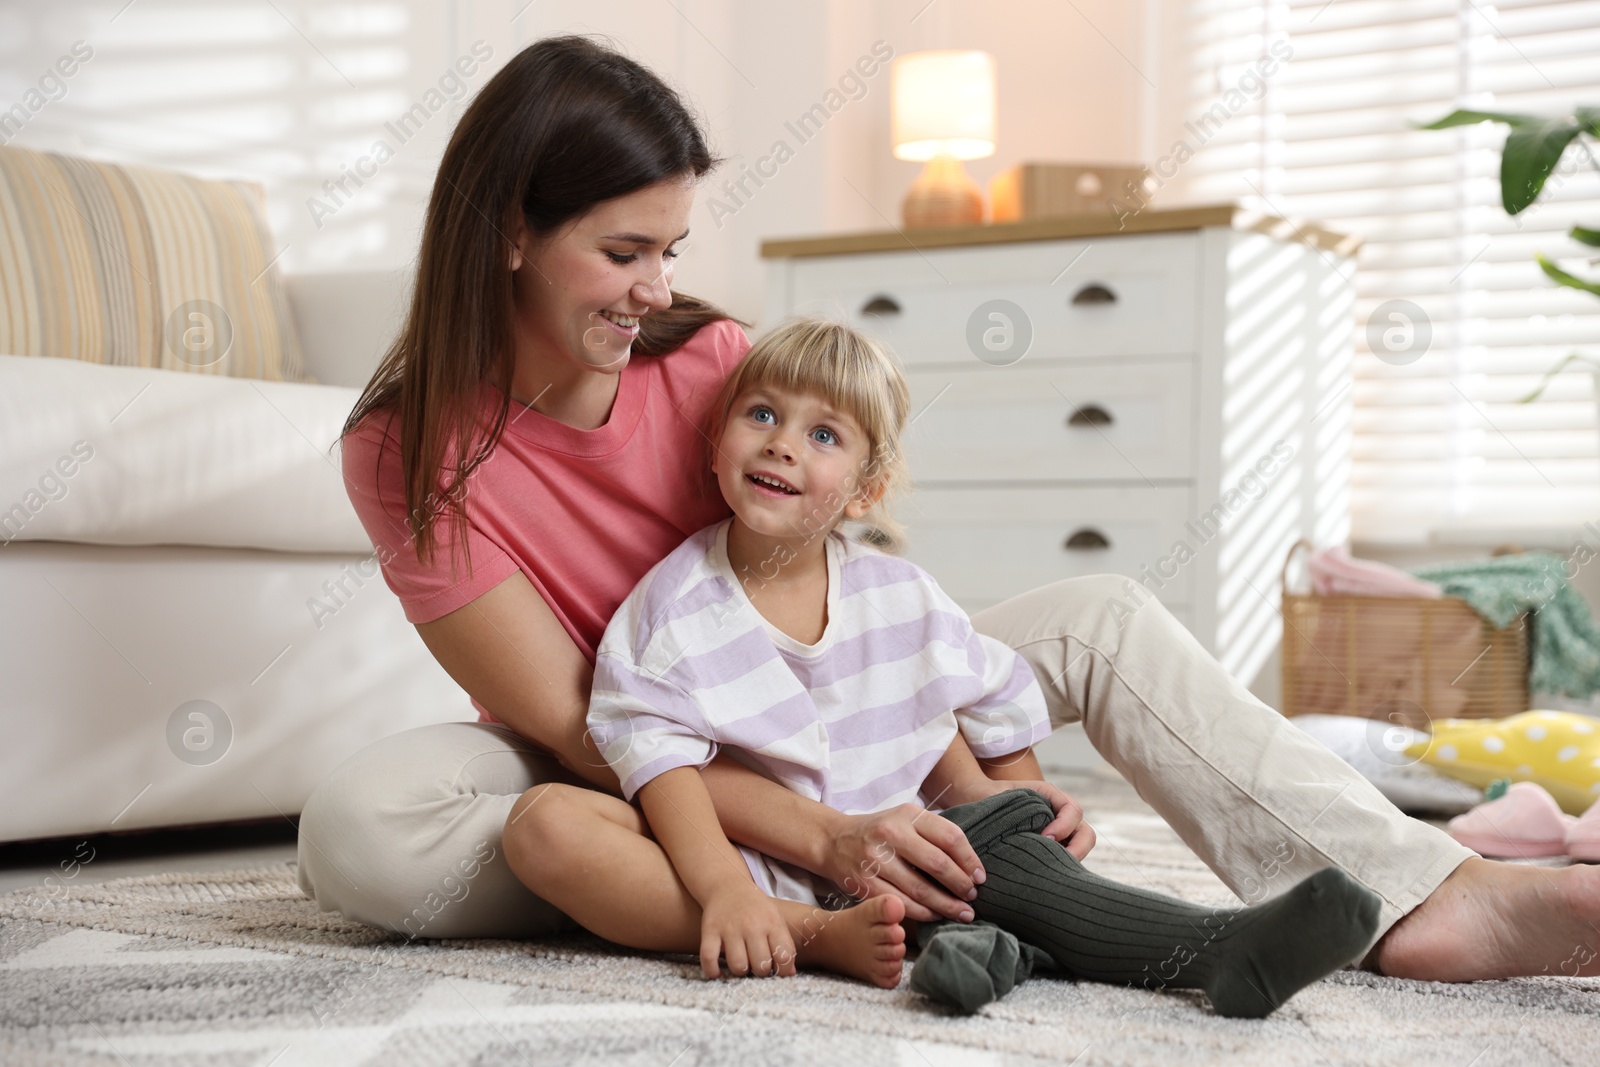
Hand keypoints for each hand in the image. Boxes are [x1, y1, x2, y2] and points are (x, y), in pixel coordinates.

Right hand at [698, 884, 796, 979]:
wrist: (728, 885)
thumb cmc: (756, 908)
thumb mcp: (776, 919)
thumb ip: (785, 944)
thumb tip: (790, 973)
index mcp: (772, 923)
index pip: (783, 956)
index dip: (782, 970)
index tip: (777, 970)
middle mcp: (752, 926)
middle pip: (761, 966)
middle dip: (761, 972)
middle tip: (756, 965)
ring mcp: (730, 929)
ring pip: (738, 966)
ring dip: (740, 971)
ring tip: (741, 964)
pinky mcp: (710, 930)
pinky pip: (708, 958)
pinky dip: (712, 971)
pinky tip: (717, 972)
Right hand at [823, 804, 983, 923]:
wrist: (834, 840)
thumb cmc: (880, 831)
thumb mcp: (905, 819)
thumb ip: (934, 834)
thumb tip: (972, 864)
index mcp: (907, 815)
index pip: (950, 837)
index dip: (970, 860)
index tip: (980, 877)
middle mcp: (891, 834)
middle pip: (938, 864)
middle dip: (961, 885)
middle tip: (973, 897)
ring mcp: (876, 860)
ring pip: (921, 889)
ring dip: (947, 905)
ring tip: (963, 912)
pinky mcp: (866, 883)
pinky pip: (902, 904)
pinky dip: (924, 913)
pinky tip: (936, 915)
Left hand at [952, 778, 1096, 860]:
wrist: (975, 801)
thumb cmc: (988, 797)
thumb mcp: (1002, 797)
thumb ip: (1017, 810)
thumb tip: (1033, 836)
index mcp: (1051, 797)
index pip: (1073, 811)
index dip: (1064, 826)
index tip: (1045, 838)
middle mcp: (1059, 816)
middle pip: (1085, 834)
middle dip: (1077, 849)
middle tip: (1055, 862)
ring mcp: (1058, 835)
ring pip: (1080, 850)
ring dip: (1069, 861)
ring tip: (1048, 871)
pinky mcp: (1050, 851)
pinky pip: (1065, 862)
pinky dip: (1059, 869)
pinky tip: (1042, 877)